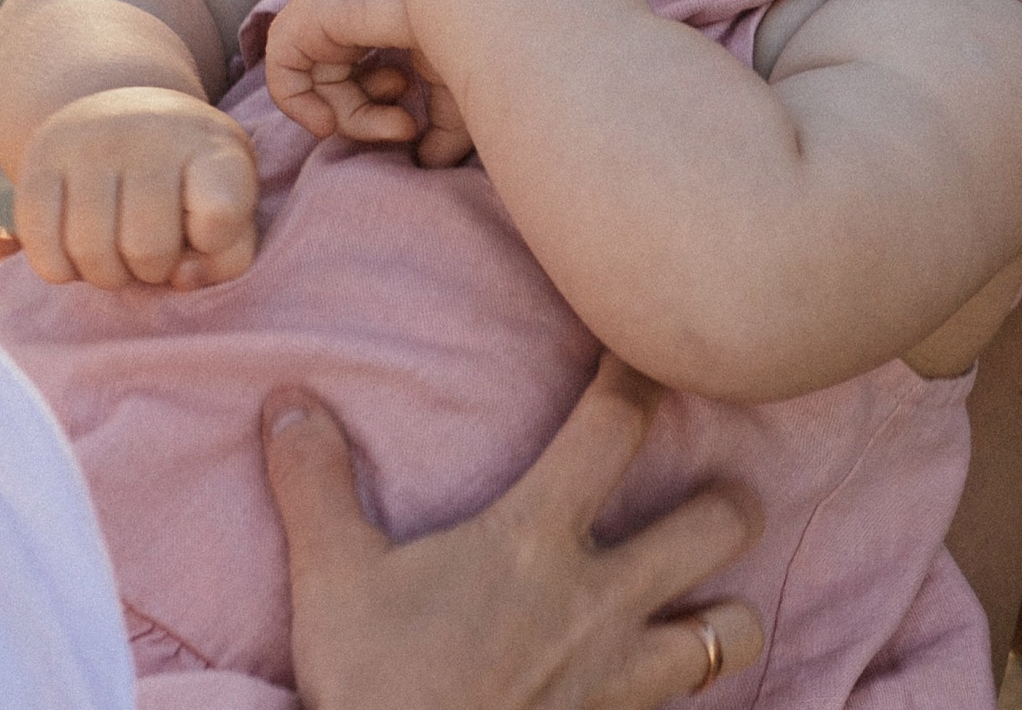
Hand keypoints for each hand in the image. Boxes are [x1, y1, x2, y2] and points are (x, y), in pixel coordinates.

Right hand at [13, 86, 258, 289]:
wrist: (127, 116)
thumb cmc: (189, 181)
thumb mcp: (232, 207)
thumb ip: (227, 256)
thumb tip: (180, 278)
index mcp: (211, 145)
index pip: (220, 215)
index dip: (213, 243)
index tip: (206, 227)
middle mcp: (149, 133)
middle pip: (147, 248)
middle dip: (152, 270)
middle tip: (154, 251)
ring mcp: (88, 142)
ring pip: (91, 254)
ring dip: (108, 275)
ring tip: (120, 250)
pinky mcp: (39, 160)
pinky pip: (44, 252)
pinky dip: (63, 270)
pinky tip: (79, 249)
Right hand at [265, 353, 765, 709]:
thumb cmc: (374, 686)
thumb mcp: (332, 577)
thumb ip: (314, 482)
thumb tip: (287, 397)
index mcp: (535, 540)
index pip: (615, 426)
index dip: (641, 373)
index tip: (649, 348)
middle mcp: (601, 599)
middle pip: (720, 523)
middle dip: (731, 498)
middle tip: (711, 490)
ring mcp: (622, 675)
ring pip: (734, 629)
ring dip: (729, 610)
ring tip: (705, 598)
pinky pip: (694, 706)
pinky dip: (691, 690)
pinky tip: (666, 683)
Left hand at [266, 0, 473, 166]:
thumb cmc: (491, 22)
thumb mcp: (468, 77)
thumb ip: (446, 120)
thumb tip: (429, 162)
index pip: (368, 45)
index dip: (383, 95)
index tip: (414, 121)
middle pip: (341, 61)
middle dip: (370, 106)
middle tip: (409, 129)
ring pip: (320, 70)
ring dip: (354, 116)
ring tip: (402, 128)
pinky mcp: (311, 5)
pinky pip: (284, 64)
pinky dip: (299, 103)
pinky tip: (329, 125)